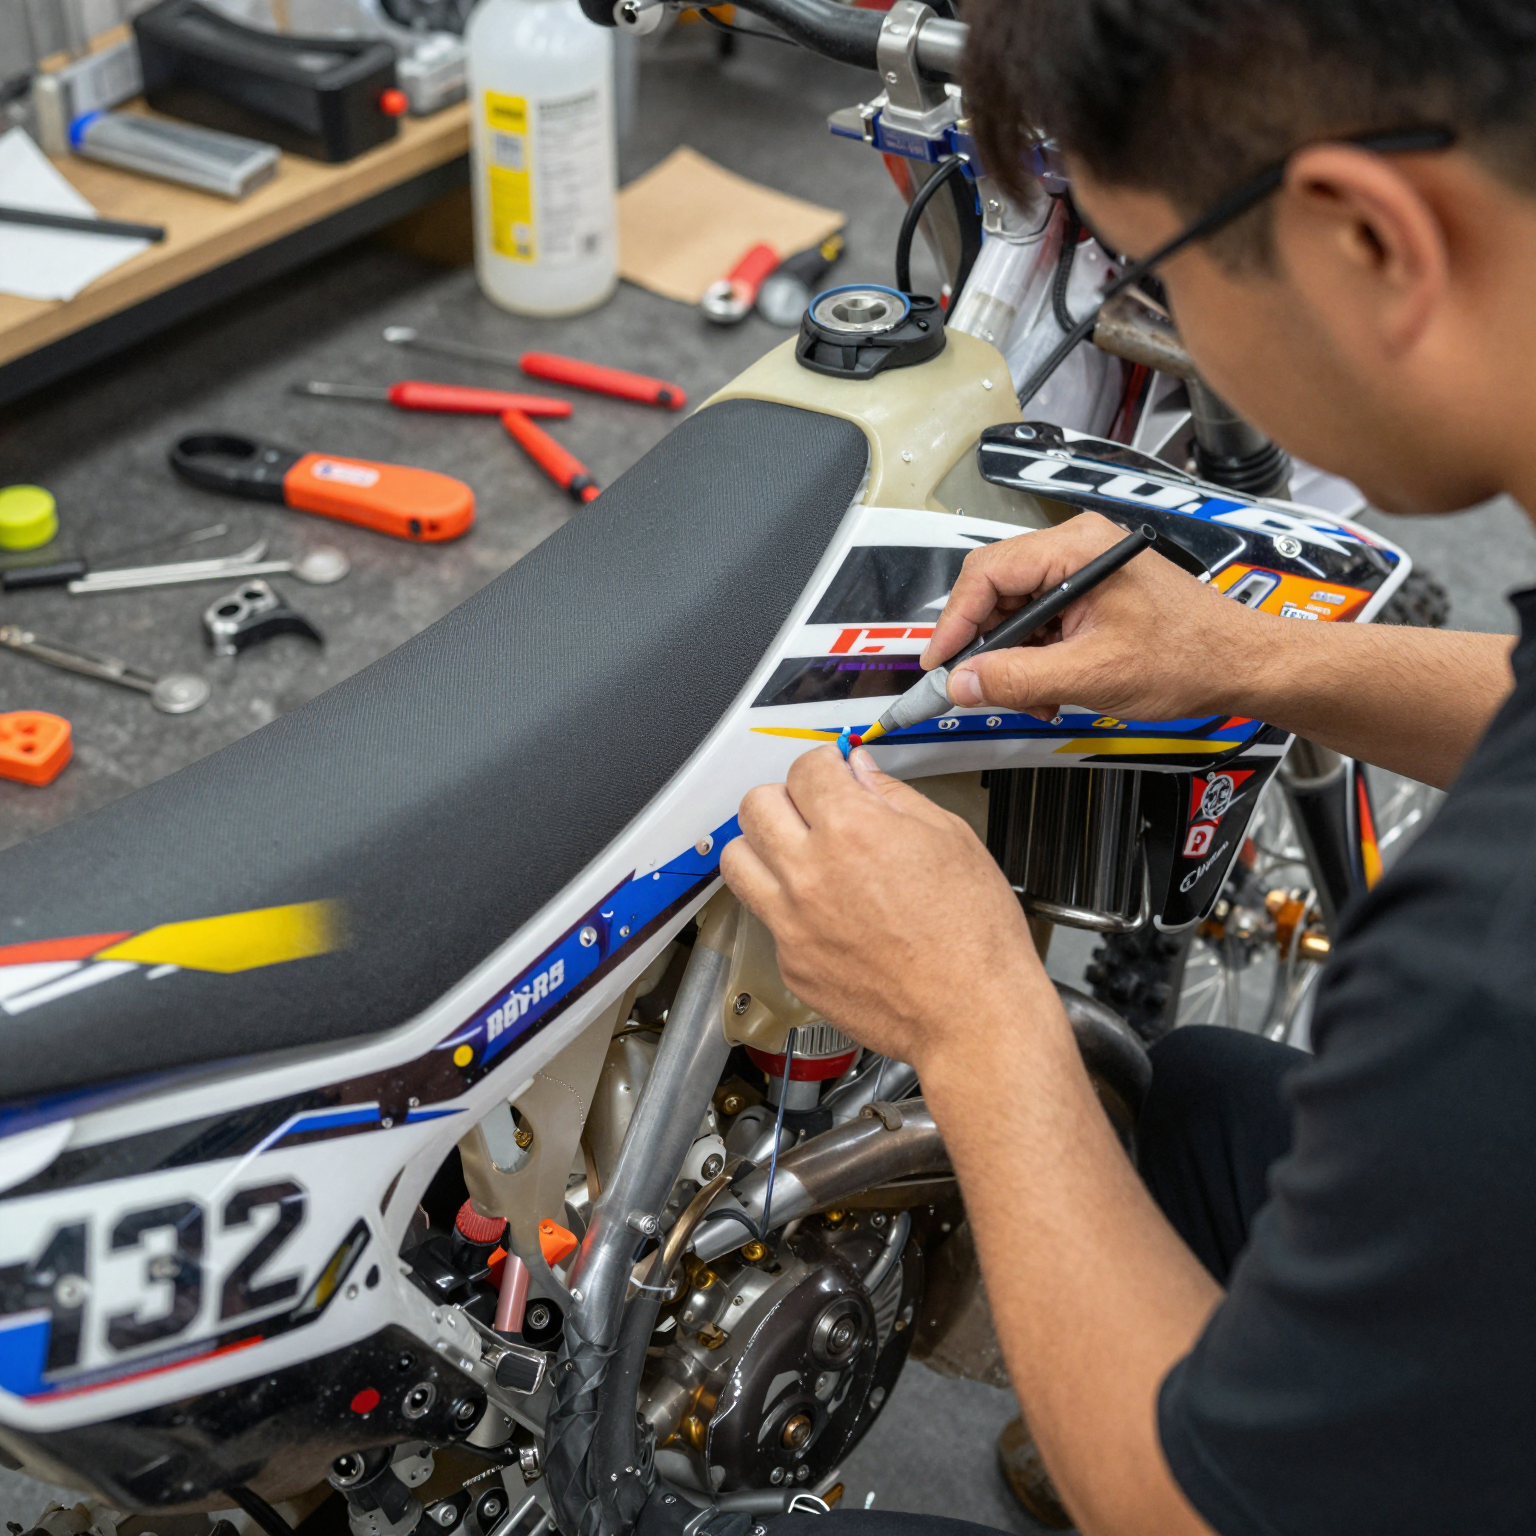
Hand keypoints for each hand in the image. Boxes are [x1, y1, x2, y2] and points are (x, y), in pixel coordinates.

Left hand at [720, 745, 1056, 1078]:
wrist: (972, 1016)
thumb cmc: (974, 939)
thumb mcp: (950, 840)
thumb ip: (893, 797)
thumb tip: (861, 771)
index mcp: (852, 831)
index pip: (804, 768)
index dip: (823, 764)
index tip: (833, 774)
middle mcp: (810, 873)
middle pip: (756, 805)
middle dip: (786, 796)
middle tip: (812, 808)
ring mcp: (793, 922)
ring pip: (737, 859)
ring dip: (763, 846)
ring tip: (795, 853)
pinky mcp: (791, 964)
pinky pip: (764, 916)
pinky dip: (785, 905)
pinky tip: (821, 909)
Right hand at [924, 511, 1267, 720]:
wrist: (1240, 665)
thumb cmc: (1191, 655)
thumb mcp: (1091, 676)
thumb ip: (1018, 679)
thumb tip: (964, 683)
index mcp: (1078, 549)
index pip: (986, 574)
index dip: (954, 623)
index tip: (941, 663)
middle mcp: (1078, 549)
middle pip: (995, 591)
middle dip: (987, 647)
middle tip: (979, 686)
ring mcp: (1084, 569)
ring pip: (1016, 612)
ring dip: (1014, 660)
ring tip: (1034, 696)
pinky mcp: (1090, 593)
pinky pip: (1041, 622)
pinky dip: (1036, 659)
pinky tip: (1052, 688)